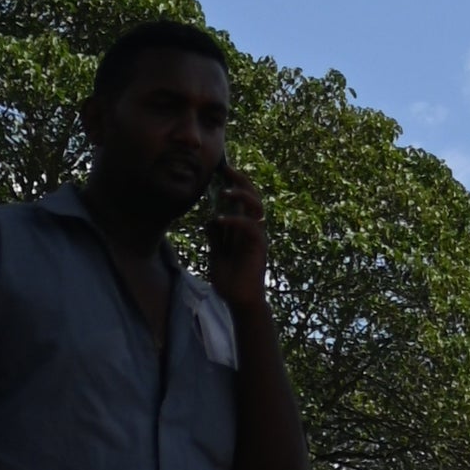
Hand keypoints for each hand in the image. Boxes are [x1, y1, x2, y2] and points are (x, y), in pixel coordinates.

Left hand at [204, 167, 270, 309]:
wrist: (240, 301)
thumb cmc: (230, 279)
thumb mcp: (217, 254)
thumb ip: (216, 237)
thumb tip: (211, 220)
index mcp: (243, 228)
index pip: (242, 199)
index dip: (235, 183)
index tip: (223, 169)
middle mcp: (253, 228)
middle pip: (252, 196)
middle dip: (241, 180)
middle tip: (227, 168)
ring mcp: (257, 237)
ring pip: (256, 207)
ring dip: (242, 196)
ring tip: (226, 191)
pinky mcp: (258, 247)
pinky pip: (250, 228)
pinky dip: (236, 221)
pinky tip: (220, 219)